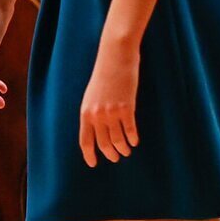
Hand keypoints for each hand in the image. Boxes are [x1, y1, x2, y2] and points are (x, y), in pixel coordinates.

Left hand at [79, 39, 139, 166]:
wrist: (115, 56)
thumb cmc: (104, 74)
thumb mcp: (92, 95)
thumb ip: (93, 112)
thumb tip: (98, 130)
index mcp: (85, 112)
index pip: (85, 140)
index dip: (89, 154)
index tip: (94, 164)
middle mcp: (97, 115)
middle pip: (103, 143)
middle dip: (110, 154)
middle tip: (115, 158)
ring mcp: (112, 112)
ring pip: (118, 139)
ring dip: (123, 148)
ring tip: (126, 151)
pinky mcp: (127, 107)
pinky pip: (130, 130)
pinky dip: (133, 138)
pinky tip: (135, 141)